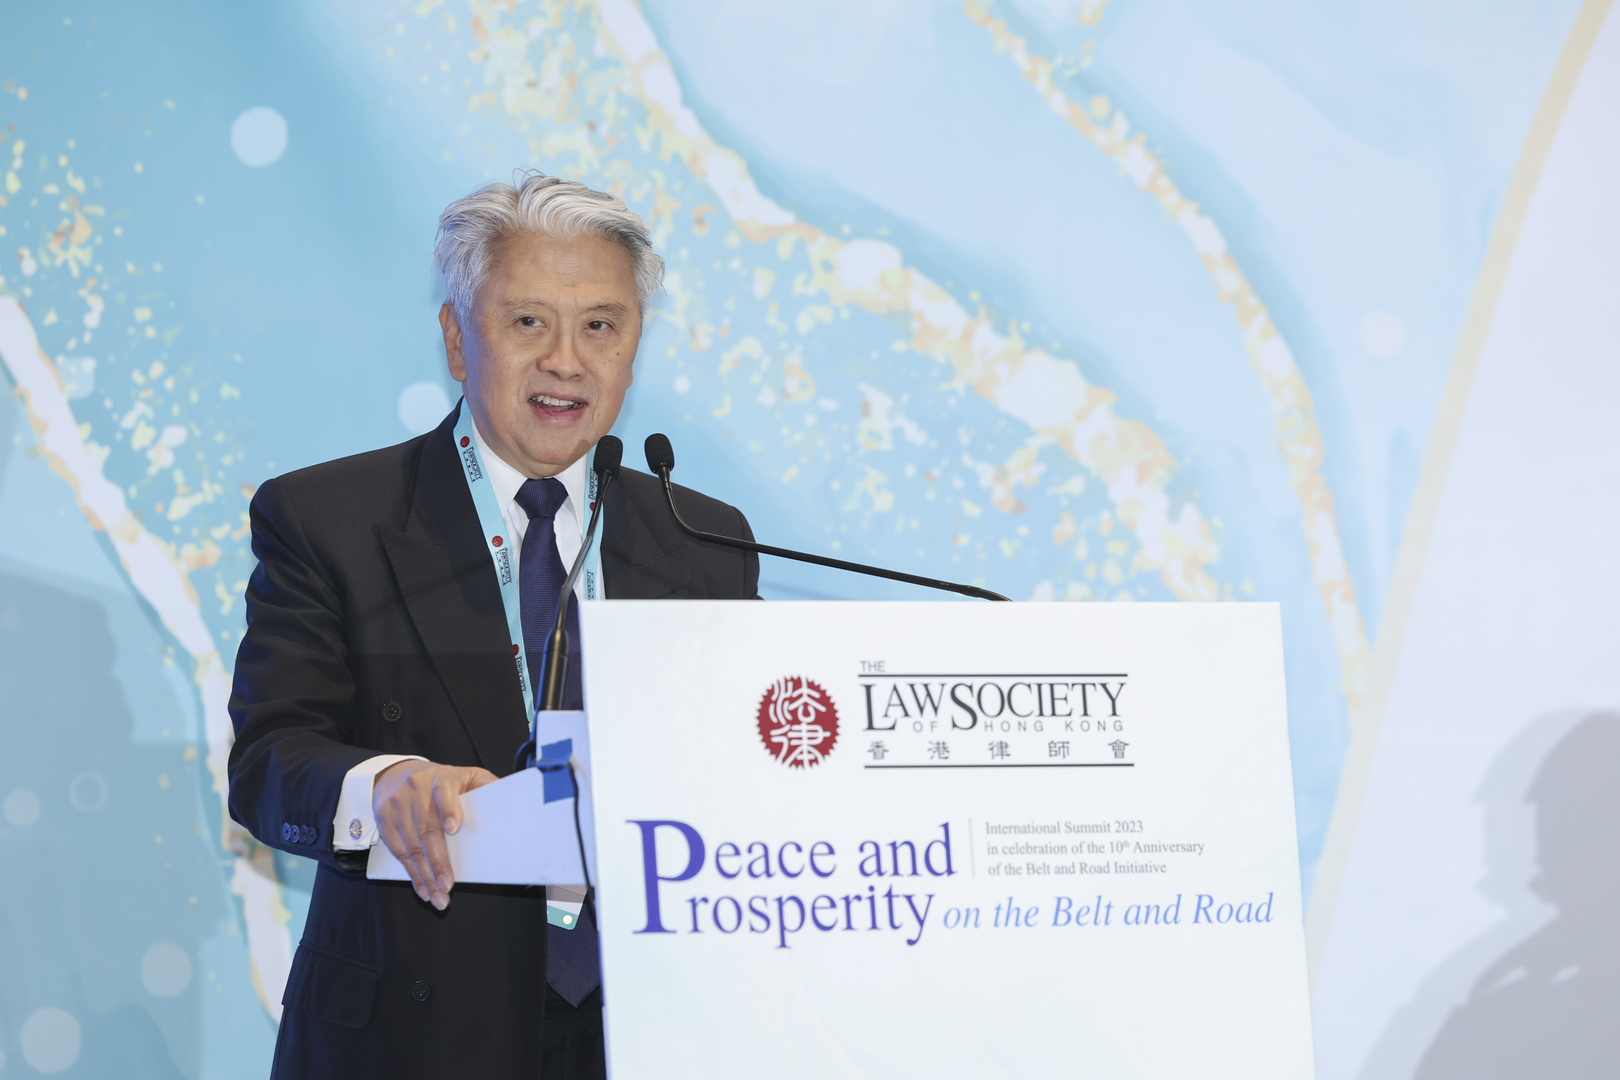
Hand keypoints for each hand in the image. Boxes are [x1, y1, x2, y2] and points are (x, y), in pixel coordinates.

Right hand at [373, 760, 497, 909]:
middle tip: (448, 884)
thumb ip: (485, 785)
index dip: (448, 809)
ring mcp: (397, 808)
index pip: (443, 792)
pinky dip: (412, 874)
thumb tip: (508, 797)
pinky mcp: (385, 823)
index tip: (453, 828)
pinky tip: (423, 888)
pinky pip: (398, 853)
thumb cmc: (438, 780)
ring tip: (438, 895)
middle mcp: (415, 792)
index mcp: (440, 779)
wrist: (395, 776)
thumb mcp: (465, 775)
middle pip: (426, 829)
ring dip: (425, 875)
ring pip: (411, 847)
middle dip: (438, 861)